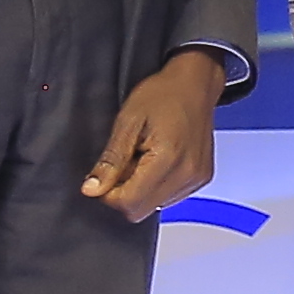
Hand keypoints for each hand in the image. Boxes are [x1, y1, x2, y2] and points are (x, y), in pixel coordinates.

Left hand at [78, 55, 222, 220]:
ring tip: (142, 158)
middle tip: (123, 164)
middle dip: (124, 193)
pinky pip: (169, 198)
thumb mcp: (127, 121)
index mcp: (168, 158)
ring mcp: (197, 178)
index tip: (104, 175)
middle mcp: (187, 173)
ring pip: (155, 206)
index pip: (129, 203)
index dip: (108, 194)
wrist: (195, 84)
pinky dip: (156, 185)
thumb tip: (92, 189)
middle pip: (141, 210)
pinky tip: (156, 161)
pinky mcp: (200, 179)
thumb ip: (111, 160)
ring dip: (140, 189)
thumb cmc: (163, 94)